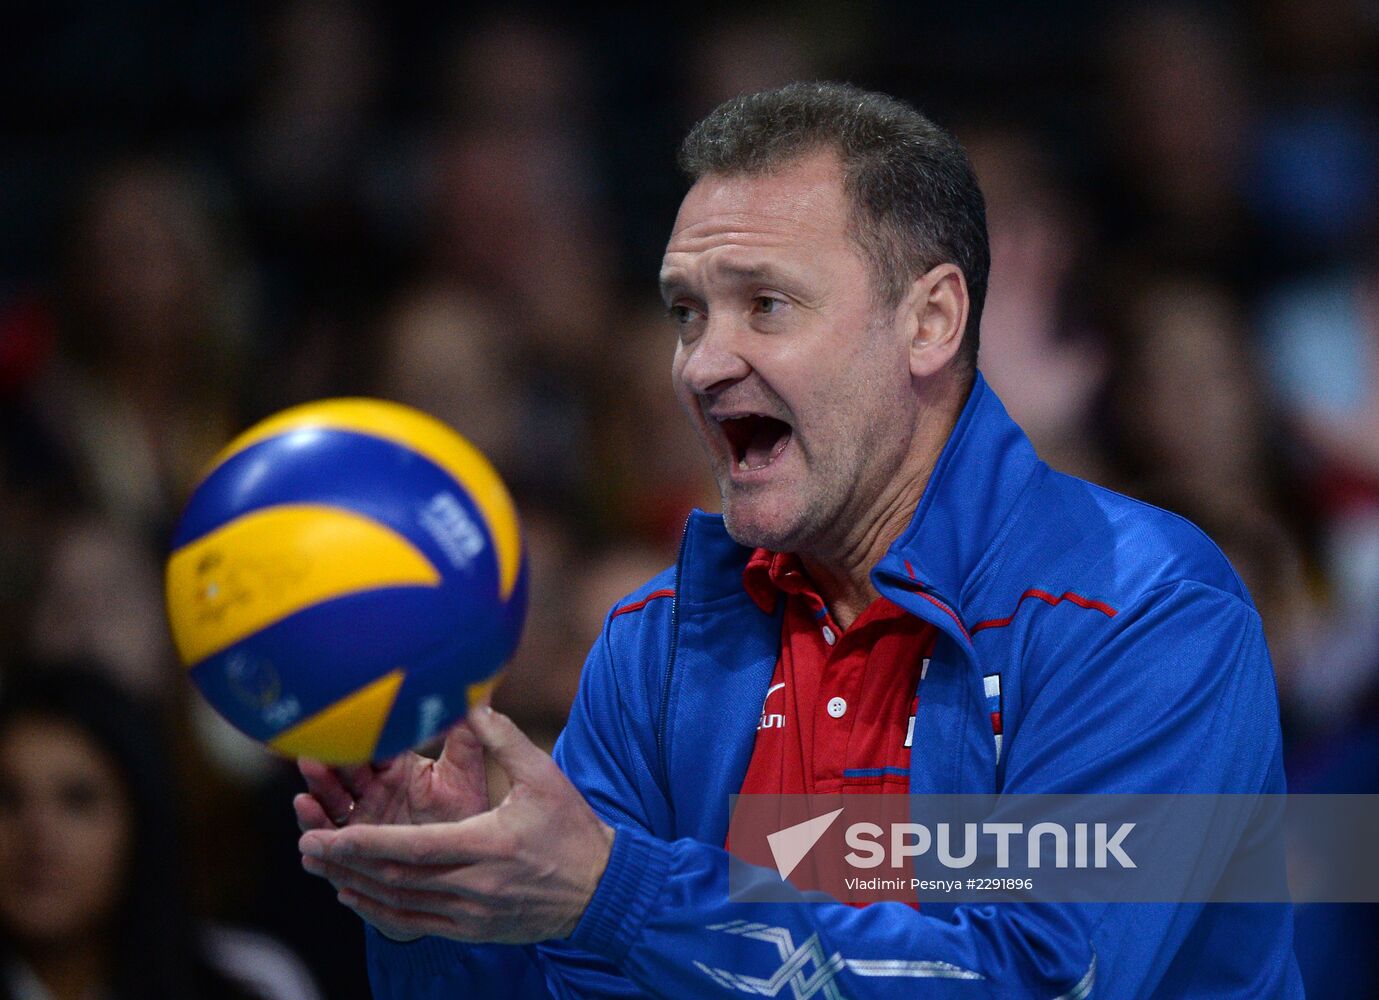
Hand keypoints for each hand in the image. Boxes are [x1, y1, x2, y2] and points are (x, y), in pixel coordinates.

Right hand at [294, 719, 489, 939]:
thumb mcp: (464, 771)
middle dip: (325, 767)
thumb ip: (465, 734)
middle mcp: (371, 790)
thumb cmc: (466, 810)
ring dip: (315, 804)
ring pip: (329, 809)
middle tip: (311, 757)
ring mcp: (360, 820)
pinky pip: (332, 846)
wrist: (469, 859)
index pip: (369, 748)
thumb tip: (480, 688)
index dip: (355, 740)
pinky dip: (319, 844)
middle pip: (341, 776)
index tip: (341, 729)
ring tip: (304, 800)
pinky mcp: (355, 850)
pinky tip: (307, 843)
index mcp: (394, 766)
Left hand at [298, 706, 614, 943]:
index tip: (329, 835)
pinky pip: (416, 922)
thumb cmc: (573, 828)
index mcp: (486, 846)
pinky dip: (381, 910)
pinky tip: (359, 895)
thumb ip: (503, 739)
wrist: (602, 890)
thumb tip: (471, 702)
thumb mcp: (543, 777)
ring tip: (324, 869)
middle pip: (395, 879)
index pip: (411, 849)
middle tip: (308, 849)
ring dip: (357, 887)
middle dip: (346, 864)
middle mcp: (473, 886)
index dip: (365, 843)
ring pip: (399, 904)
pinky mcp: (473, 929)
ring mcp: (471, 914)